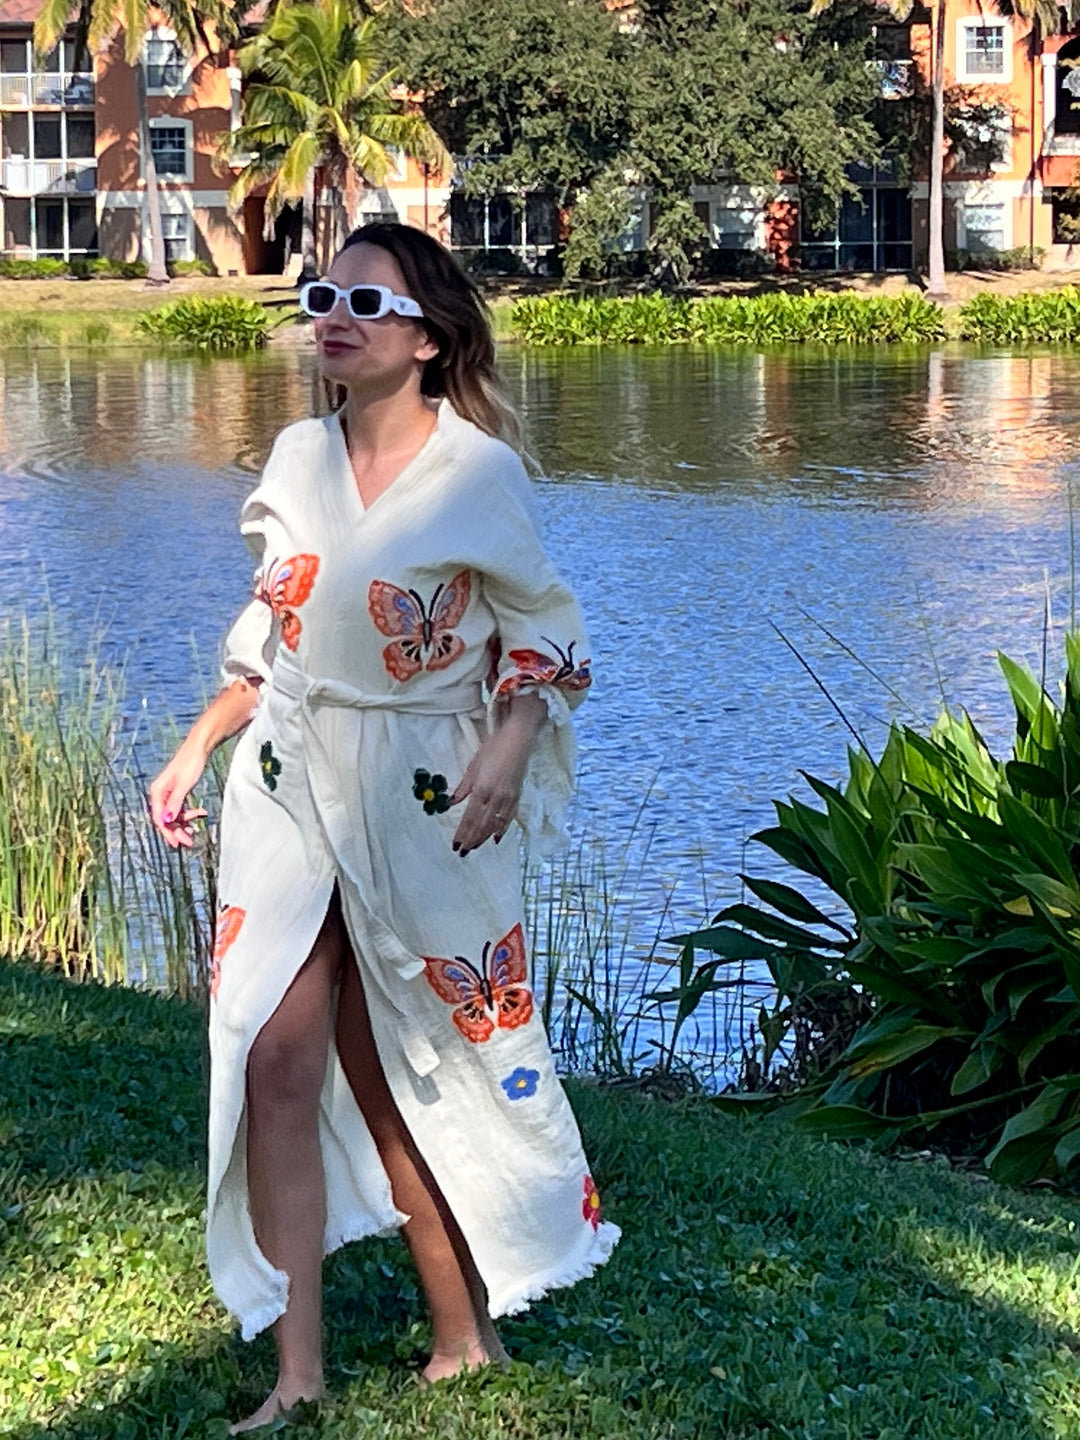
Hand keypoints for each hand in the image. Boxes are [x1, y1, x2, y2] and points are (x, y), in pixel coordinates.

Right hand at [148, 741, 208, 849]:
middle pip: (165, 819)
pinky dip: (189, 814)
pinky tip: (201, 814)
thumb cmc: (191, 763)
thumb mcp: (184, 785)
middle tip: (190, 841)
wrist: (199, 748)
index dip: (168, 833)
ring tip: (196, 829)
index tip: (178, 844)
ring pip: (173, 815)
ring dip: (184, 823)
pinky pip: (179, 808)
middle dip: (177, 831)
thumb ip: (175, 803)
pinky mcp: (176, 792)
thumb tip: (166, 820)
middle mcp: (160, 793)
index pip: (159, 819)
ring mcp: (168, 793)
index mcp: (157, 792)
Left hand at [451, 693, 545, 856]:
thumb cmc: (494, 748)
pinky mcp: (517, 796)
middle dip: (471, 839)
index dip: (462, 832)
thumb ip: (463, 788)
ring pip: (494, 824)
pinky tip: (496, 838)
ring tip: (475, 848)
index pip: (470, 817)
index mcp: (483, 788)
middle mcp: (496, 797)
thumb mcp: (474, 766)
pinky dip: (501, 829)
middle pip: (481, 824)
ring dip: (483, 837)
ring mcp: (508, 798)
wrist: (519, 739)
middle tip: (462, 852)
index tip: (455, 844)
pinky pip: (508, 818)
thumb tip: (450, 803)